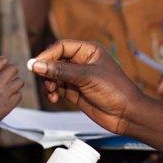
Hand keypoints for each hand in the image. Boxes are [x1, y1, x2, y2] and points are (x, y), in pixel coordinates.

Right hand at [0, 57, 23, 130]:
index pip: (1, 61)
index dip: (4, 62)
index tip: (4, 65)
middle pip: (13, 69)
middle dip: (12, 71)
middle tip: (9, 76)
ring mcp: (5, 94)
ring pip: (20, 81)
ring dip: (16, 84)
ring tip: (10, 89)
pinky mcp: (10, 104)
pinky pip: (19, 95)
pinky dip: (16, 96)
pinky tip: (9, 99)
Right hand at [31, 41, 145, 134]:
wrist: (127, 114)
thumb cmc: (114, 90)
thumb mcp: (87, 77)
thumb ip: (61, 71)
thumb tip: (37, 64)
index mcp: (89, 51)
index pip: (62, 47)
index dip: (48, 55)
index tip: (36, 65)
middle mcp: (82, 62)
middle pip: (55, 60)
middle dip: (47, 71)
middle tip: (46, 82)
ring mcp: (78, 78)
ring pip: (54, 75)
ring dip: (49, 83)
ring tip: (52, 92)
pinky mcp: (76, 92)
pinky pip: (58, 88)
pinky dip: (53, 92)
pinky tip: (54, 98)